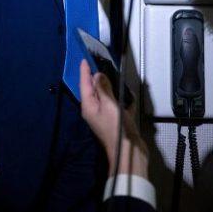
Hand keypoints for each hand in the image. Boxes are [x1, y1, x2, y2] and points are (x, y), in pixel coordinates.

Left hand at [79, 60, 147, 176]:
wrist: (129, 152)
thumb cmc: (116, 129)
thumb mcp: (108, 105)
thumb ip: (103, 89)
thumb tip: (97, 75)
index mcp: (89, 106)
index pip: (84, 84)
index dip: (84, 71)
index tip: (84, 60)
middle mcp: (94, 110)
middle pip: (93, 90)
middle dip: (95, 77)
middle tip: (97, 63)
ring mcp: (105, 115)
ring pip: (105, 96)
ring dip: (108, 86)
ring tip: (110, 75)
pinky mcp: (116, 120)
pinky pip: (117, 104)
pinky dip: (120, 98)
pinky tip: (126, 93)